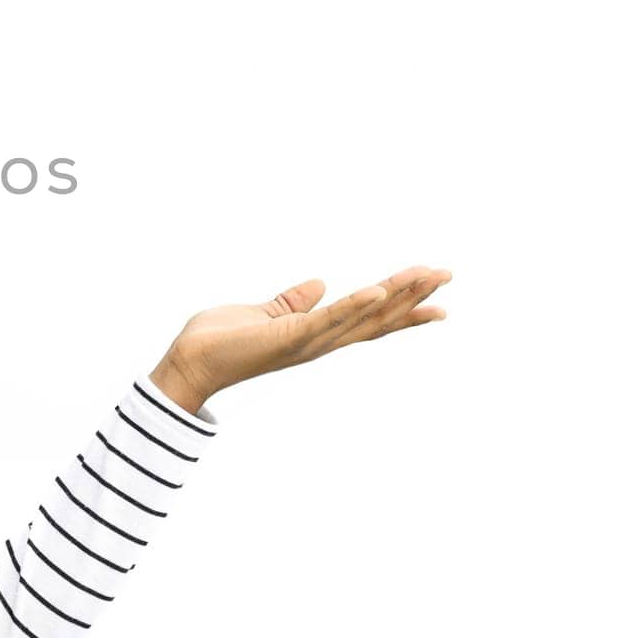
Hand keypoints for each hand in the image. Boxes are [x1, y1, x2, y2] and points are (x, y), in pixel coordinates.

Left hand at [161, 265, 452, 403]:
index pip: (368, 320)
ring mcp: (307, 342)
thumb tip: (318, 284)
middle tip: (447, 274)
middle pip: (377, 319)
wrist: (189, 363)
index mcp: (315, 334)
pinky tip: (379, 290)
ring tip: (426, 274)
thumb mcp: (265, 314)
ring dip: (396, 295)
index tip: (438, 297)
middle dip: (413, 297)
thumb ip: (292, 302)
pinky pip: (327, 320)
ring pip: (362, 317)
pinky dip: (354, 305)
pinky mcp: (288, 337)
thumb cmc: (221, 342)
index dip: (404, 309)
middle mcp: (319, 342)